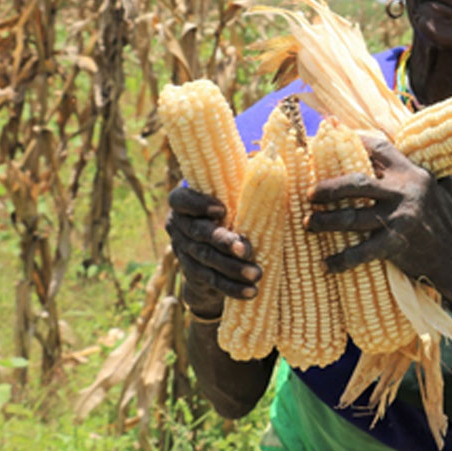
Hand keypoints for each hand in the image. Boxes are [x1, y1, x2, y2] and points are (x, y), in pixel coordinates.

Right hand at [165, 185, 260, 311]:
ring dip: (232, 269)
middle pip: (198, 233)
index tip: (222, 209)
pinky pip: (212, 280)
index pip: (181, 200)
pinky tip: (250, 292)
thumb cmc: (231, 207)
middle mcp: (179, 225)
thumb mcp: (232, 192)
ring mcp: (183, 250)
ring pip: (206, 260)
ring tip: (255, 274)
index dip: (197, 204)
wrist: (214, 246)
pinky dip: (232, 287)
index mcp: (185, 201)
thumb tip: (272, 158)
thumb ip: (243, 180)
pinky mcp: (194, 272)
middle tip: (246, 250)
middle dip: (223, 242)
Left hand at [306, 136, 451, 312]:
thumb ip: (430, 174)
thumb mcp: (444, 192)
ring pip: (352, 216)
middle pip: (355, 183)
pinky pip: (361, 252)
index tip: (331, 139)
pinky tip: (326, 264)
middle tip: (309, 195)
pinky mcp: (397, 244)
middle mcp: (405, 191)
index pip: (380, 149)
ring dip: (325, 222)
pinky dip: (341, 260)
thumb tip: (421, 153)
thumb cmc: (449, 225)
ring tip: (309, 224)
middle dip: (327, 188)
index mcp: (414, 174)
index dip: (353, 142)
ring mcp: (400, 218)